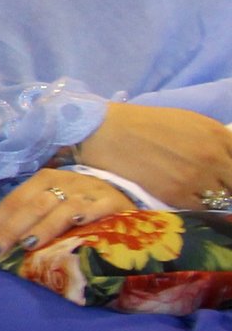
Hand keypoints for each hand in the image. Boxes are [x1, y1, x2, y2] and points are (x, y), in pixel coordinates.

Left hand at [0, 167, 136, 263]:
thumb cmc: (79, 208)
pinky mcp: (113, 202)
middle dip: (10, 230)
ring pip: (62, 206)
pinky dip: (88, 212)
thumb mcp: (50, 208)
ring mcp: (89, 190)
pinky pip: (99, 207)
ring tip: (28, 244)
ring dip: (43, 226)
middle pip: (32, 205)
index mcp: (44, 180)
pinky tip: (79, 221)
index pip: (14, 201)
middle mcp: (65, 181)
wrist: (123, 198)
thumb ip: (23, 221)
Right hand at [80, 104, 231, 210]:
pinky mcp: (177, 195)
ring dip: (214, 196)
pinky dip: (197, 204)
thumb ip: (217, 141)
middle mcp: (214, 158)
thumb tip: (228, 159)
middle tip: (218, 185)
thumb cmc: (148, 123)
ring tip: (198, 190)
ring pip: (222, 199)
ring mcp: (197, 178)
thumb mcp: (192, 122)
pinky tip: (185, 195)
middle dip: (229, 185)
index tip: (226, 175)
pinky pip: (201, 207)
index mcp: (219, 135)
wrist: (109, 131)